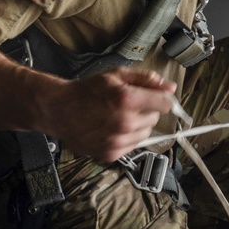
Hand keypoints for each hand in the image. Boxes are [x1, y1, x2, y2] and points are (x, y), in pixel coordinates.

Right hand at [42, 67, 176, 163]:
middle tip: (128, 105)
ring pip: (146, 133)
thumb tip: (169, 87)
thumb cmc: (86, 91)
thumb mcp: (117, 75)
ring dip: (138, 125)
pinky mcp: (110, 153)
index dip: (161, 99)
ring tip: (119, 116)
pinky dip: (127, 138)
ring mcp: (117, 141)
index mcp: (127, 99)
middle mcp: (124, 122)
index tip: (157, 98)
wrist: (59, 110)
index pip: (164, 104)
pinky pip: (132, 146)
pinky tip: (113, 128)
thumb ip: (146, 80)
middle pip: (155, 118)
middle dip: (147, 110)